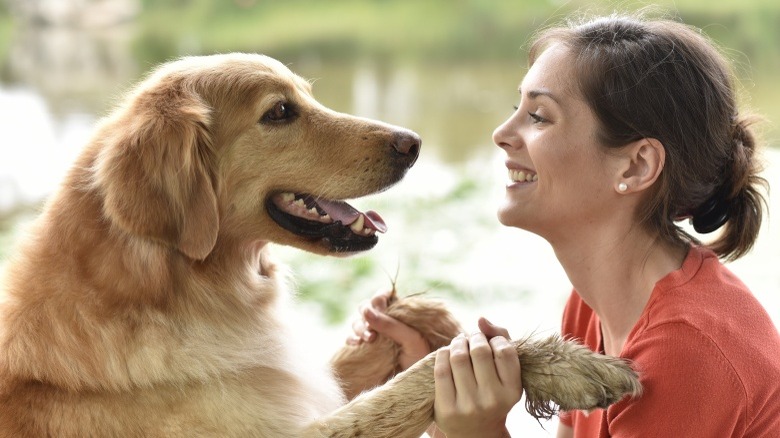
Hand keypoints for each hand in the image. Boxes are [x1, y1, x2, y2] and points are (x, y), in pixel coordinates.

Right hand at [346, 289, 430, 370]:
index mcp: (398, 313)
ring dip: (359, 327)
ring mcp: (374, 335)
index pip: (383, 296)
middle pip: (366, 308)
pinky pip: (352, 339)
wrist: (416, 386)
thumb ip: (390, 325)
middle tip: (373, 326)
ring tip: (368, 339)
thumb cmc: (420, 360)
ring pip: (357, 322)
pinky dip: (351, 339)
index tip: (380, 307)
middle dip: (365, 314)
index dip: (378, 299)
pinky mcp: (365, 349)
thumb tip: (366, 311)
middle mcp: (385, 322)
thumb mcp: (411, 340)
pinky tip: (356, 344)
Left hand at [433, 318, 520, 437]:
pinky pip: (440, 370)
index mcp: (512, 390)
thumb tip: (480, 319)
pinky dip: (443, 354)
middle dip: (473, 337)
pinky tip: (447, 354)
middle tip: (471, 338)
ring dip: (457, 342)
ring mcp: (469, 405)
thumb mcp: (506, 372)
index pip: (504, 350)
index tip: (491, 341)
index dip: (495, 339)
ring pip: (458, 357)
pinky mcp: (447, 409)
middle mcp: (493, 399)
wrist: (476, 433)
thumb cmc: (493, 392)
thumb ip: (500, 339)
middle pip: (479, 350)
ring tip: (459, 343)